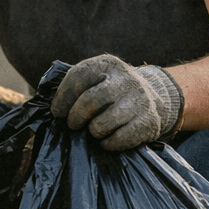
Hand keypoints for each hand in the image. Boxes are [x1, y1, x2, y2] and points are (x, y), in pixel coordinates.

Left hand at [51, 54, 183, 150]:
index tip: (58, 113)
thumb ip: (75, 87)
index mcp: (107, 64)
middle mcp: (126, 79)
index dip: (62, 99)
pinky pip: (118, 140)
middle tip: (73, 125)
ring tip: (93, 130)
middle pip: (89, 102)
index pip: (78, 78)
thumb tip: (54, 110)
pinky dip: (107, 144)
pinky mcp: (149, 121)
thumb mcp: (96, 79)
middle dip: (75, 118)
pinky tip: (107, 139)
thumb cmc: (111, 92)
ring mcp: (140, 99)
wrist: (153, 97)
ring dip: (92, 132)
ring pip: (101, 124)